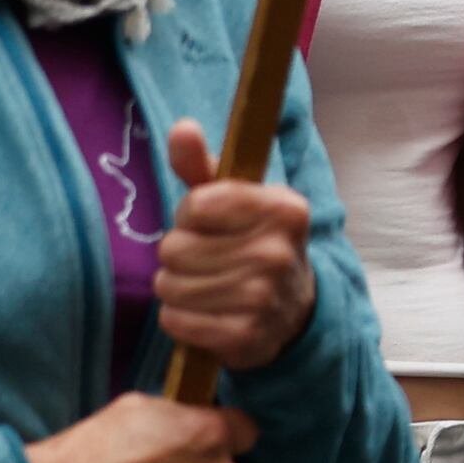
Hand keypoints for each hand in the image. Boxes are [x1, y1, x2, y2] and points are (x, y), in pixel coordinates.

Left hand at [154, 120, 318, 371]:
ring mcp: (264, 296)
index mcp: (284, 208)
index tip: (213, 225)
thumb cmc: (253, 244)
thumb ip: (203, 165)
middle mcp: (279, 250)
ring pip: (170, 286)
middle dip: (180, 256)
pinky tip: (205, 315)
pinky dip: (180, 320)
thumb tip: (182, 127)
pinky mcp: (246, 335)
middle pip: (175, 249)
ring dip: (176, 289)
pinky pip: (176, 321)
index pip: (197, 205)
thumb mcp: (235, 201)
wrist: (293, 311)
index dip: (192, 216)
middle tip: (207, 262)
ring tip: (205, 288)